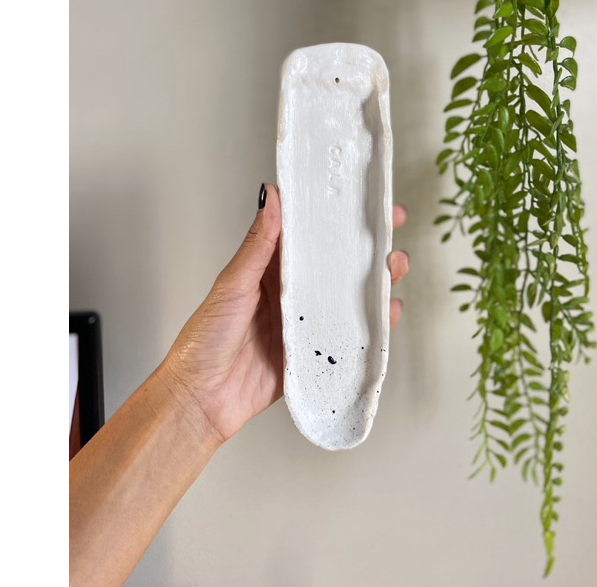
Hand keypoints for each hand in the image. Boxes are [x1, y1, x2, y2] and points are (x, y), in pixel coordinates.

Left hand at [164, 184, 409, 443]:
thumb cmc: (205, 339)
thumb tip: (271, 197)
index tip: (361, 198)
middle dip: (367, 246)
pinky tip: (388, 314)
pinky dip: (372, 326)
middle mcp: (291, 294)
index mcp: (270, 271)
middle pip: (337, 265)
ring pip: (349, 298)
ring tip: (396, 267)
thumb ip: (257, 245)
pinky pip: (349, 338)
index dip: (335, 217)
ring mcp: (305, 325)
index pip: (309, 236)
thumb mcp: (232, 284)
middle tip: (391, 225)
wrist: (200, 399)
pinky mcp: (313, 355)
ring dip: (375, 282)